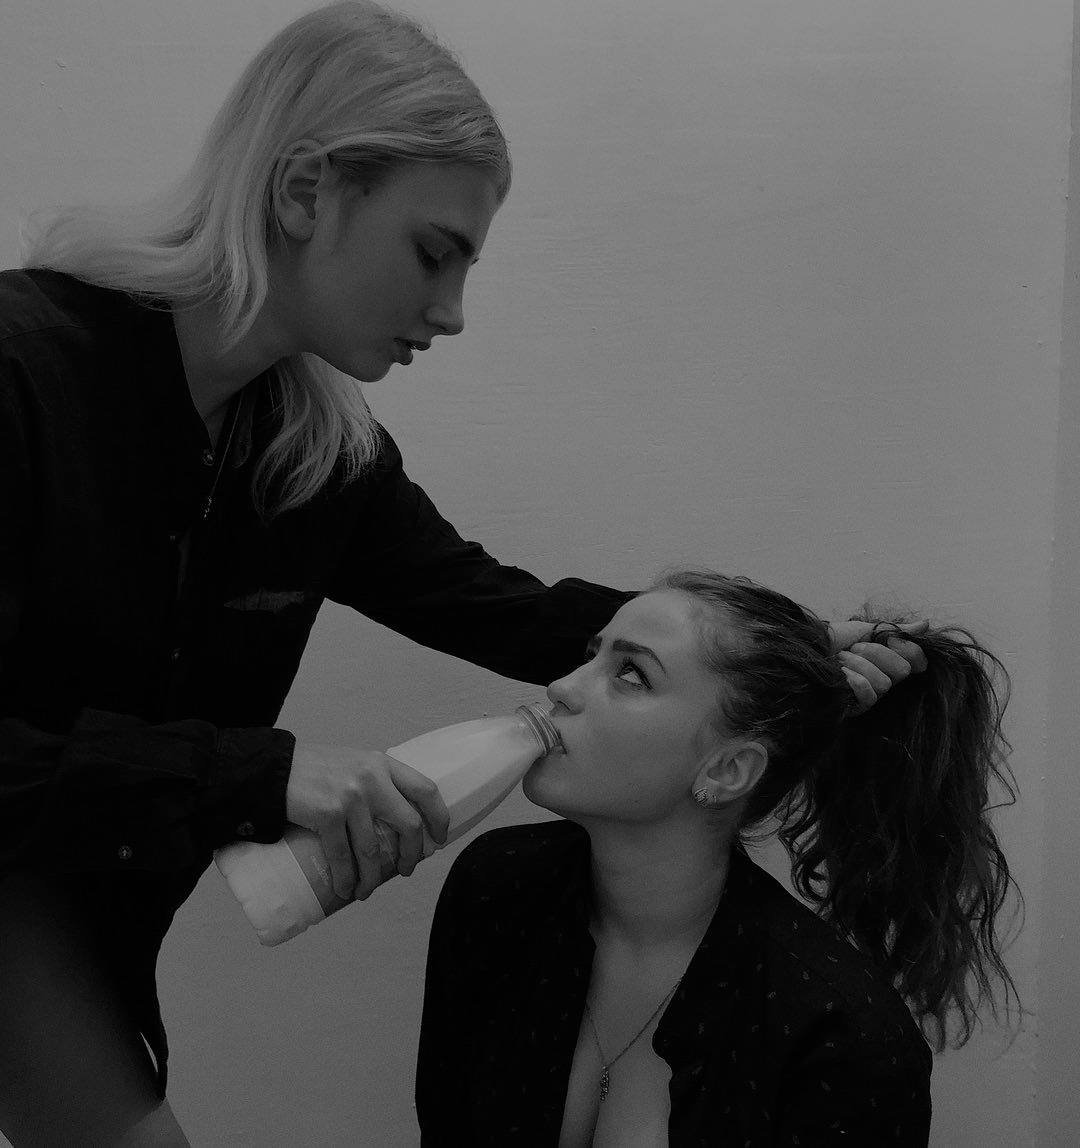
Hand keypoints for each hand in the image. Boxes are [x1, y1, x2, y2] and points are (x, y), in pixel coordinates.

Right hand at [286, 743, 449, 900]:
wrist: (274, 768)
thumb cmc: (315, 769)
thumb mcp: (355, 764)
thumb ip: (377, 782)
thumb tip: (398, 819)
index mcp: (383, 764)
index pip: (426, 789)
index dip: (439, 817)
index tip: (439, 838)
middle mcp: (373, 778)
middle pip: (408, 824)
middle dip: (411, 854)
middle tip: (406, 870)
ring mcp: (351, 797)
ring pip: (373, 849)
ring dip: (371, 877)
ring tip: (366, 890)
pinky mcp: (328, 814)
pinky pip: (343, 856)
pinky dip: (346, 878)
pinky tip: (347, 888)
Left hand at [828, 619, 929, 712]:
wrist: (804, 650)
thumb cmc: (831, 640)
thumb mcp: (863, 630)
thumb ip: (895, 630)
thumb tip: (925, 623)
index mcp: (887, 661)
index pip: (917, 661)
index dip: (907, 649)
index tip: (888, 639)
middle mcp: (883, 679)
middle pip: (902, 671)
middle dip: (875, 654)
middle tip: (854, 649)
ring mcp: (870, 695)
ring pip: (884, 683)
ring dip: (858, 665)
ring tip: (839, 660)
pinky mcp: (856, 707)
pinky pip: (869, 695)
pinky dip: (852, 680)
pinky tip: (839, 675)